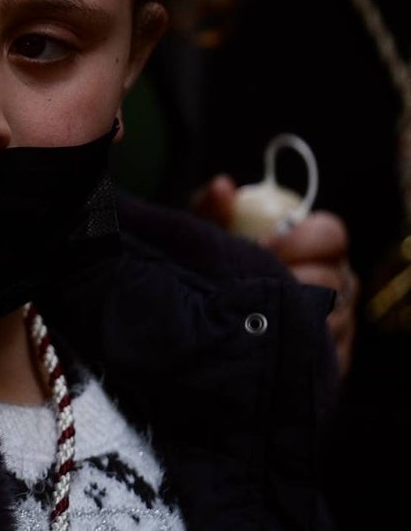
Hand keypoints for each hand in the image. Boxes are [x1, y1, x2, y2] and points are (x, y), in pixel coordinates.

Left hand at [191, 174, 357, 379]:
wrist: (207, 321)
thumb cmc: (218, 266)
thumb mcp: (208, 234)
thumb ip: (212, 208)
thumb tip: (222, 187)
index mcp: (318, 246)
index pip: (331, 233)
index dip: (300, 239)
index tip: (263, 246)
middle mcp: (337, 282)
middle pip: (333, 277)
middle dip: (290, 280)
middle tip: (250, 287)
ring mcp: (339, 321)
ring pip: (330, 318)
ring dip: (287, 318)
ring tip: (248, 315)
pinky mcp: (330, 359)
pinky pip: (324, 356)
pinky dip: (293, 350)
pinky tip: (261, 345)